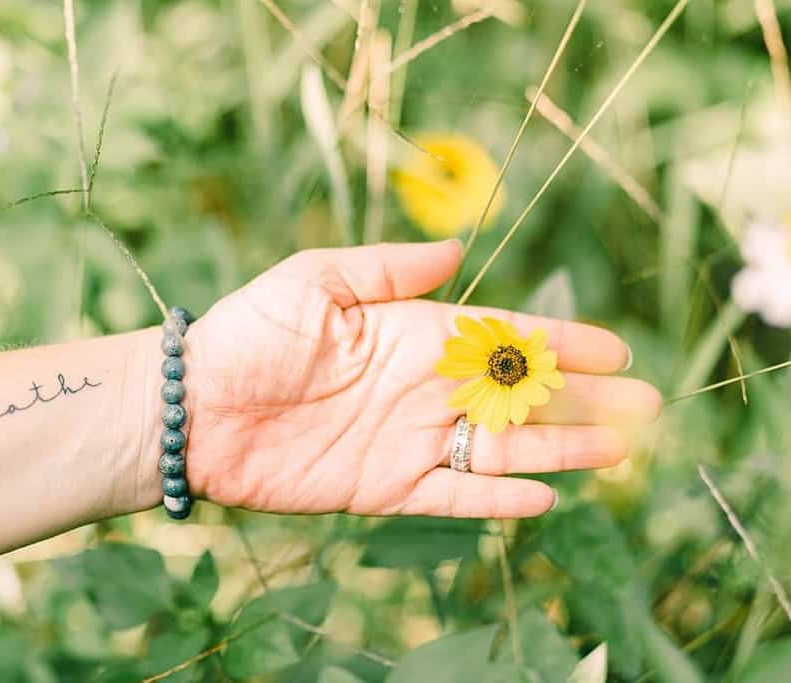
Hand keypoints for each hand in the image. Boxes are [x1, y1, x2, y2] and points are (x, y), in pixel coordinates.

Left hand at [183, 241, 660, 517]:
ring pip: (499, 447)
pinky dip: (497, 499)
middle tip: (644, 407)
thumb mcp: (317, 281)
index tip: (615, 349)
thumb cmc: (251, 333)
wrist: (196, 407)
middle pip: (517, 396)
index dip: (561, 342)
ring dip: (557, 449)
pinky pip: (454, 496)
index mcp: (412, 334)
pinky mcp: (382, 488)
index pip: (502, 337)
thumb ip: (388, 268)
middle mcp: (419, 389)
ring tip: (616, 451)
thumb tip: (457, 249)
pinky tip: (544, 497)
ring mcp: (406, 441)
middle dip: (580, 400)